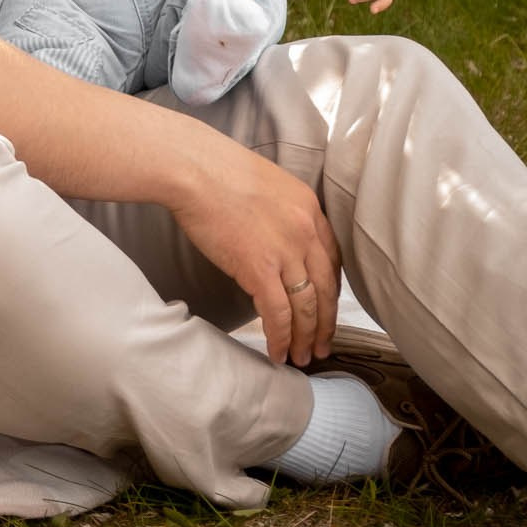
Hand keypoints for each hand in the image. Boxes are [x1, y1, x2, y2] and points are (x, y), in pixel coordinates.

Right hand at [167, 140, 341, 366]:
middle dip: (325, 324)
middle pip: (326, 289)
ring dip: (305, 338)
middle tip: (322, 346)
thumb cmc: (217, 170)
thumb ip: (282, 214)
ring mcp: (286, 251)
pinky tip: (278, 352)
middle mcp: (306, 232)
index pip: (332, 261)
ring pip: (306, 307)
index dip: (331, 293)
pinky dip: (280, 337)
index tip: (327, 311)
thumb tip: (275, 241)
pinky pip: (278, 314)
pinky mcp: (260, 269)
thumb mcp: (267, 184)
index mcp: (310, 208)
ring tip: (302, 357)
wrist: (194, 168)